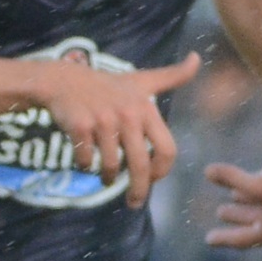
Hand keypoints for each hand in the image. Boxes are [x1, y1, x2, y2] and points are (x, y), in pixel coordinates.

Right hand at [27, 52, 198, 189]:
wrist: (63, 80)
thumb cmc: (106, 85)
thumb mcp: (142, 79)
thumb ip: (173, 75)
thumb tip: (198, 57)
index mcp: (146, 108)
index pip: (167, 150)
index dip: (161, 171)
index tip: (153, 179)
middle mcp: (127, 114)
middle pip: (140, 165)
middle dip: (138, 189)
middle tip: (134, 203)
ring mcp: (103, 120)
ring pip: (112, 165)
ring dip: (109, 178)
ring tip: (106, 179)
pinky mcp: (80, 126)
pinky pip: (86, 159)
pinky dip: (85, 165)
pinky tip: (84, 160)